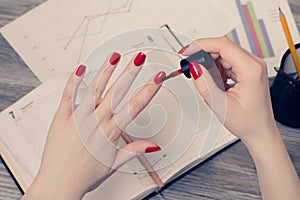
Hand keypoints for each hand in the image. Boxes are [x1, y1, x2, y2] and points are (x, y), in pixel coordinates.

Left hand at [22, 52, 165, 199]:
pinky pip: (68, 96)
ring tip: (115, 56)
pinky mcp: (62, 117)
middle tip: (139, 58)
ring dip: (106, 71)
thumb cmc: (85, 175)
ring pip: (95, 89)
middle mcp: (96, 122)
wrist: (59, 183)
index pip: (135, 106)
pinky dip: (74, 82)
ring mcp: (79, 118)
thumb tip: (153, 145)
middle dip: (130, 73)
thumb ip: (134, 150)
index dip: (148, 90)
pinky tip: (80, 69)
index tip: (156, 79)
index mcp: (110, 132)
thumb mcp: (114, 164)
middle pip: (117, 92)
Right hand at [179, 37, 274, 144]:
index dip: (201, 45)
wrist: (259, 131)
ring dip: (211, 64)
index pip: (223, 45)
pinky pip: (228, 62)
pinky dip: (217, 69)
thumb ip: (205, 84)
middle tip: (191, 66)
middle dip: (204, 55)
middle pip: (223, 48)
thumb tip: (194, 67)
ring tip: (208, 82)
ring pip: (224, 54)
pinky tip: (216, 82)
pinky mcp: (247, 71)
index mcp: (251, 69)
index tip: (187, 50)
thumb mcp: (221, 104)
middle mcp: (254, 64)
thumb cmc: (248, 122)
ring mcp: (251, 67)